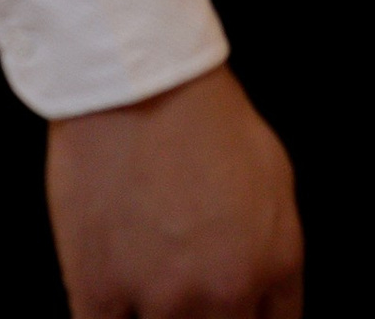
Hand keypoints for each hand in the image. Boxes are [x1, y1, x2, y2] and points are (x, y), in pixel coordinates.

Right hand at [48, 65, 301, 317]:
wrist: (141, 80)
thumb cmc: (205, 117)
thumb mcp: (275, 180)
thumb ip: (274, 258)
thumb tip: (262, 303)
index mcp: (271, 266)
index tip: (230, 312)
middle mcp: (221, 293)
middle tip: (185, 292)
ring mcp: (159, 299)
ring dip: (156, 318)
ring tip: (149, 276)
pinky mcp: (100, 293)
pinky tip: (114, 297)